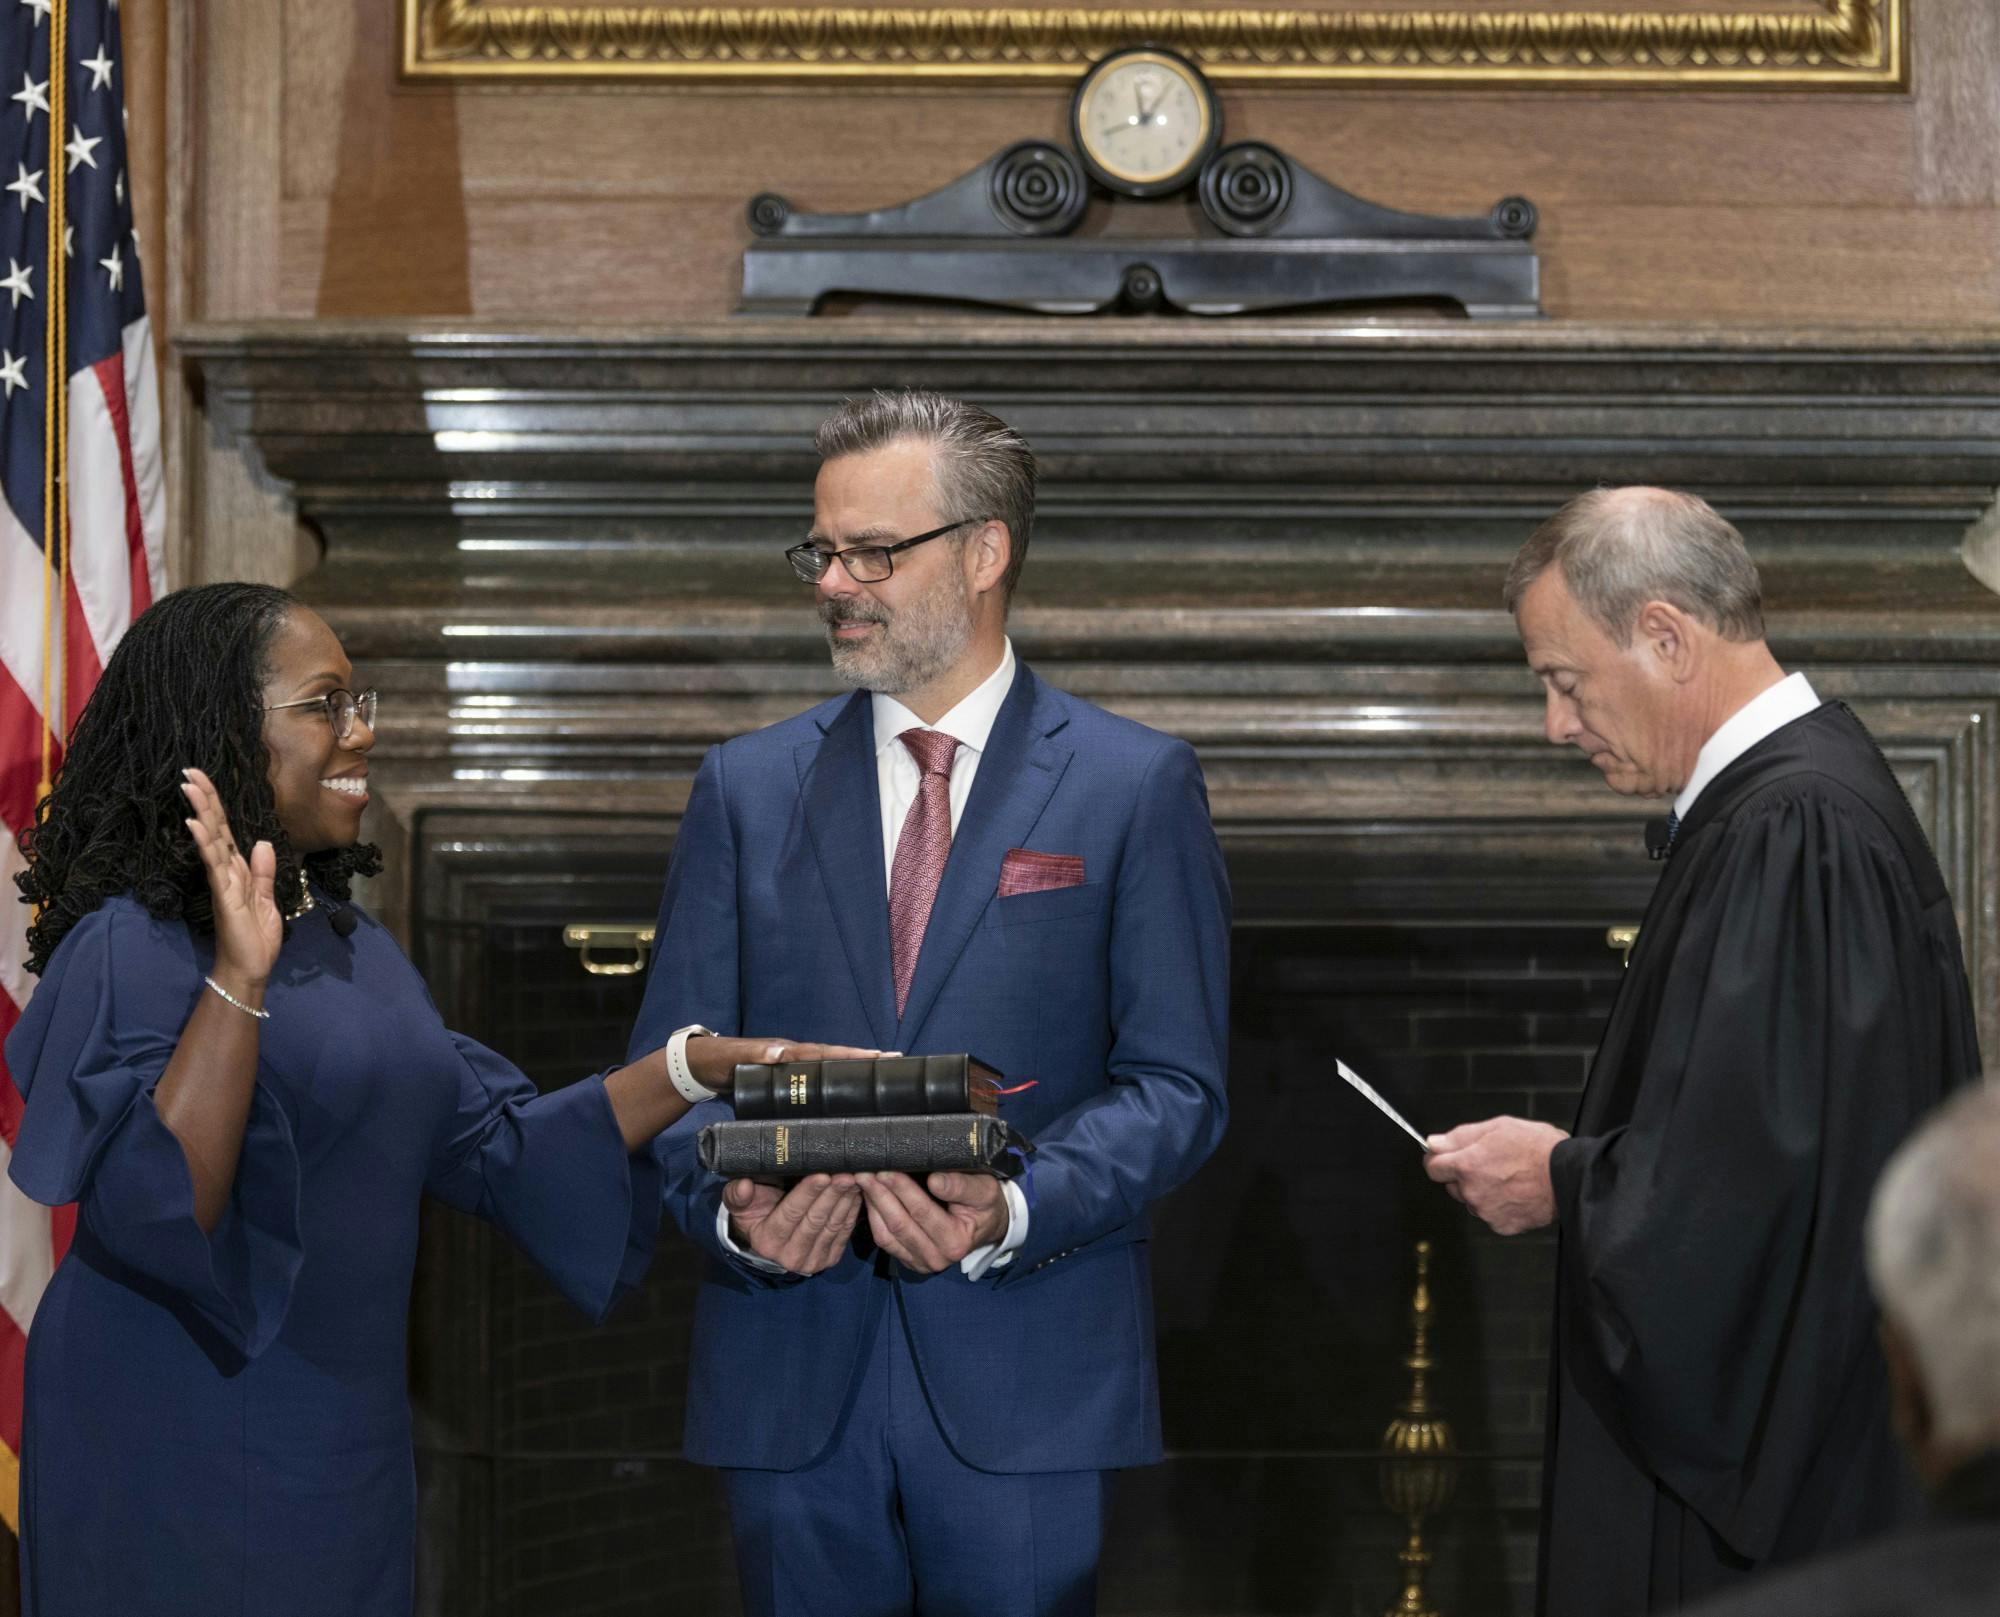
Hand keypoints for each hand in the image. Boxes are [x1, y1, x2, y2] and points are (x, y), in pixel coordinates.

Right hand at [181, 766, 279, 990]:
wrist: (250, 969)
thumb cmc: (256, 938)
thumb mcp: (268, 900)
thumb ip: (263, 872)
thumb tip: (261, 841)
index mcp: (239, 870)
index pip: (227, 831)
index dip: (217, 806)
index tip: (204, 780)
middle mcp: (227, 870)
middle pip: (215, 827)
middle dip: (204, 799)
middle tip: (189, 770)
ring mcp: (223, 880)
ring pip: (212, 839)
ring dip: (201, 812)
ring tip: (188, 786)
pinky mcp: (223, 893)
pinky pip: (214, 864)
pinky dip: (205, 843)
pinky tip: (195, 824)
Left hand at [686, 1037, 887, 1093]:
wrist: (703, 1067)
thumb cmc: (719, 1060)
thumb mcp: (736, 1057)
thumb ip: (756, 1052)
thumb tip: (781, 1051)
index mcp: (789, 1051)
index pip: (826, 1053)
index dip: (852, 1055)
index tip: (879, 1055)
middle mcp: (795, 1058)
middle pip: (835, 1058)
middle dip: (864, 1060)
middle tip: (896, 1061)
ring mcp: (791, 1069)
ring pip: (828, 1070)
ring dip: (853, 1071)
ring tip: (881, 1076)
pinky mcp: (785, 1082)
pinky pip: (815, 1082)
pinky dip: (834, 1084)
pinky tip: (846, 1096)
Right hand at [726, 1174, 860, 1274]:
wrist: (767, 1235)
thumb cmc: (754, 1211)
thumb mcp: (739, 1204)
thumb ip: (738, 1195)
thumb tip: (744, 1186)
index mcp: (767, 1241)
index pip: (791, 1214)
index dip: (807, 1194)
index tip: (822, 1174)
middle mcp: (790, 1256)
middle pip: (815, 1220)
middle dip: (832, 1195)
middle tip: (846, 1173)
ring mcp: (812, 1261)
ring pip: (833, 1226)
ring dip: (845, 1201)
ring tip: (855, 1178)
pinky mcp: (829, 1259)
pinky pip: (844, 1232)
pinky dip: (852, 1211)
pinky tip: (857, 1192)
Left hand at [858, 1171, 1008, 1274]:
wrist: (987, 1225)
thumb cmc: (985, 1203)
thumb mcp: (984, 1190)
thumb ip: (961, 1186)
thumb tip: (935, 1180)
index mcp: (955, 1242)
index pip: (921, 1212)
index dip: (902, 1189)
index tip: (886, 1169)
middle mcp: (937, 1258)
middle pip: (900, 1224)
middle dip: (880, 1195)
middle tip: (864, 1171)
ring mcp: (920, 1263)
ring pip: (886, 1235)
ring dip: (872, 1205)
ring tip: (862, 1180)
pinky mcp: (909, 1260)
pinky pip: (884, 1241)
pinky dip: (873, 1218)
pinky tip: (869, 1196)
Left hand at [1424, 1116, 1566, 1235]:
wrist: (1569, 1176)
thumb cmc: (1538, 1148)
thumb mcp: (1497, 1127)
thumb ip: (1459, 1136)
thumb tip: (1433, 1143)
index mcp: (1466, 1165)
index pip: (1432, 1168)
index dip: (1438, 1159)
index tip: (1445, 1156)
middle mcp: (1472, 1192)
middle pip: (1452, 1185)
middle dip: (1463, 1175)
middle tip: (1489, 1163)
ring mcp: (1486, 1212)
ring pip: (1471, 1201)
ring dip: (1481, 1191)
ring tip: (1507, 1178)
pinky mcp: (1502, 1226)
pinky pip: (1490, 1215)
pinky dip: (1498, 1207)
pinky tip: (1515, 1193)